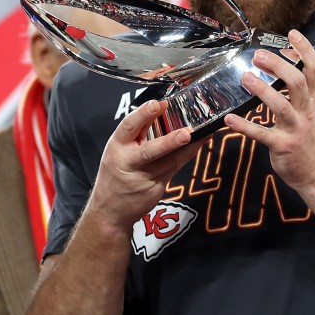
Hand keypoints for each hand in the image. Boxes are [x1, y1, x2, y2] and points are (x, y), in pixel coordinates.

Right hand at [88, 100, 203, 232]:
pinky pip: (174, 168)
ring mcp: (143, 178)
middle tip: (186, 133)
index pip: (129, 127)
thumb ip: (137, 133)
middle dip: (168, 142)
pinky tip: (198, 146)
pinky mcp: (155, 188)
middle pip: (150, 151)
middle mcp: (128, 162)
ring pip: (169, 161)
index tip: (159, 104)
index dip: (144, 114)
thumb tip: (160, 110)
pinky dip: (187, 156)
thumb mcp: (119, 150)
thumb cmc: (116, 173)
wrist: (110, 210)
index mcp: (116, 146)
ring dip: (188, 148)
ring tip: (204, 136)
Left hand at [223, 30, 314, 193]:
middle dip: (278, 66)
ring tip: (245, 78)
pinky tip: (228, 120)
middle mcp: (305, 112)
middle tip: (259, 55)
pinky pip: (261, 134)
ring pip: (281, 106)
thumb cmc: (308, 141)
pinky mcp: (282, 146)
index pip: (313, 70)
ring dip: (262, 90)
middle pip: (297, 82)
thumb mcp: (308, 114)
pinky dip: (244, 126)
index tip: (292, 34)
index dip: (305, 50)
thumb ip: (299, 95)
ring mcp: (294, 129)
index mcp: (310, 102)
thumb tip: (285, 72)